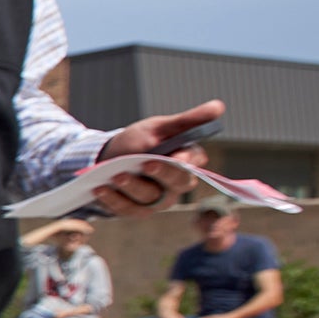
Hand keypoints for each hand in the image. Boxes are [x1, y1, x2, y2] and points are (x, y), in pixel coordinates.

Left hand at [91, 101, 219, 215]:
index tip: (178, 156)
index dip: (187, 160)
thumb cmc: (141, 141)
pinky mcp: (137, 210)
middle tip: (145, 164)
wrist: (109, 157)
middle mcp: (176, 183)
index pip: (194, 162)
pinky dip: (113, 199)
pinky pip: (127, 209)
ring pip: (150, 197)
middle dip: (162, 174)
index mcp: (187, 160)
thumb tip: (219, 106)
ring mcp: (158, 200)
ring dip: (132, 187)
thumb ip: (187, 121)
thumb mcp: (160, 127)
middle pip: (177, 183)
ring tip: (115, 175)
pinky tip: (100, 189)